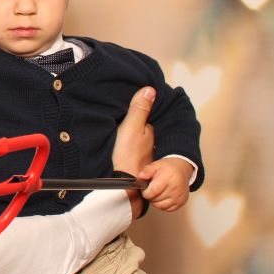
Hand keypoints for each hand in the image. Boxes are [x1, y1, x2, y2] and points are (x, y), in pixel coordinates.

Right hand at [112, 87, 155, 218]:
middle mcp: (151, 145)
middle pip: (144, 132)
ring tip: (125, 140)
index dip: (139, 115)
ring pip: (140, 144)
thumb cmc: (125, 155)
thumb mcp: (130, 127)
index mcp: (150, 132)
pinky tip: (123, 154)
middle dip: (139, 129)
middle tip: (126, 127)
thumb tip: (151, 89)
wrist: (121, 184)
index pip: (145, 119)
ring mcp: (145, 157)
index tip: (130, 112)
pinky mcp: (137, 168)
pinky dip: (132, 154)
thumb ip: (139, 109)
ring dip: (135, 142)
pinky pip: (136, 156)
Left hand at [139, 157, 193, 210]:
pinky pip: (168, 209)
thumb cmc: (168, 168)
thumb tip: (140, 176)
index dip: (145, 192)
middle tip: (151, 189)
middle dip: (150, 196)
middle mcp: (175, 189)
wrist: (181, 170)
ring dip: (156, 202)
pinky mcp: (182, 202)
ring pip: (161, 206)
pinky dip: (163, 205)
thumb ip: (146, 171)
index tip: (145, 189)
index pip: (153, 192)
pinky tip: (162, 197)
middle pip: (156, 200)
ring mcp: (179, 196)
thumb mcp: (155, 165)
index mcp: (167, 179)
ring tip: (156, 193)